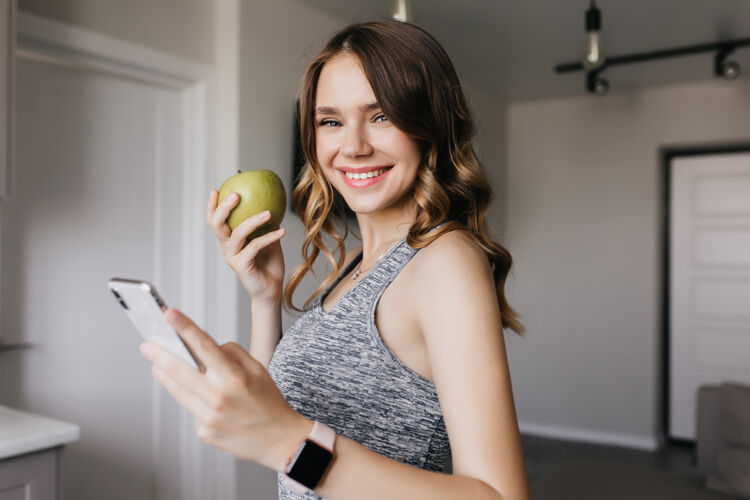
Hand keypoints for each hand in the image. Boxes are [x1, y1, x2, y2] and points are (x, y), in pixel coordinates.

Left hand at [139, 308, 311, 471]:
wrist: (279, 440)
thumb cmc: (269, 402)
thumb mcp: (258, 369)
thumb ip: (232, 353)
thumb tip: (207, 347)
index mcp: (235, 377)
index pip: (205, 346)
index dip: (185, 328)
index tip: (169, 314)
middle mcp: (219, 397)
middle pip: (180, 370)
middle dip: (159, 354)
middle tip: (146, 344)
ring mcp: (209, 417)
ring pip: (179, 390)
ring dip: (166, 375)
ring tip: (157, 364)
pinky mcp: (204, 432)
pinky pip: (192, 409)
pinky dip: (194, 400)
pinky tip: (200, 398)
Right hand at [206, 189, 285, 302]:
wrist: (272, 289)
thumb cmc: (269, 264)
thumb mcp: (269, 239)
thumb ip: (266, 224)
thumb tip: (273, 202)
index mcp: (229, 240)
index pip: (215, 221)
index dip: (213, 205)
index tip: (218, 189)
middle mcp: (227, 248)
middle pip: (217, 225)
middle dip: (224, 208)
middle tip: (237, 195)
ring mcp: (232, 257)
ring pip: (238, 234)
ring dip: (253, 220)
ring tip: (269, 213)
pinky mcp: (241, 266)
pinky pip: (255, 246)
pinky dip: (269, 237)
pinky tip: (282, 231)